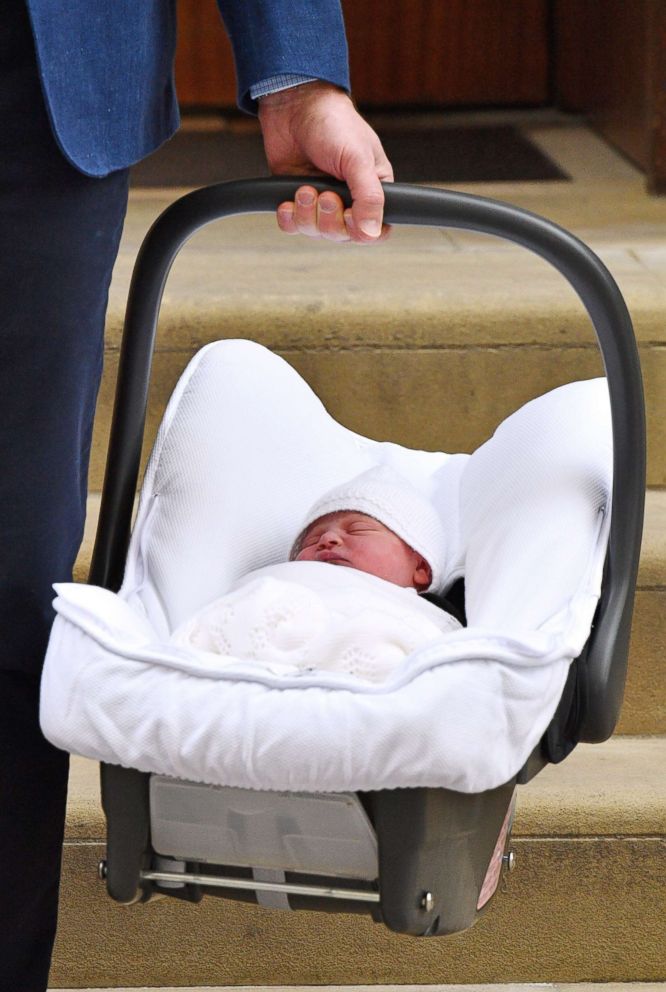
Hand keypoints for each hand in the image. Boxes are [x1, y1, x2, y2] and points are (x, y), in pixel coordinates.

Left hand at [258, 81, 392, 243]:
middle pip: (342, 235)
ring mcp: (320, 202)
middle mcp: (348, 200)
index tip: (350, 215)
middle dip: (329, 219)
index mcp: (373, 190)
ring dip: (307, 214)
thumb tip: (372, 231)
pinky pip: (293, 227)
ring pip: (315, 233)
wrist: (296, 105)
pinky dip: (289, 218)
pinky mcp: (295, 200)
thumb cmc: (334, 124)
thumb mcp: (358, 159)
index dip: (361, 231)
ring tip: (304, 188)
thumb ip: (369, 197)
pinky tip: (288, 201)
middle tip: (325, 194)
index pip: (376, 231)